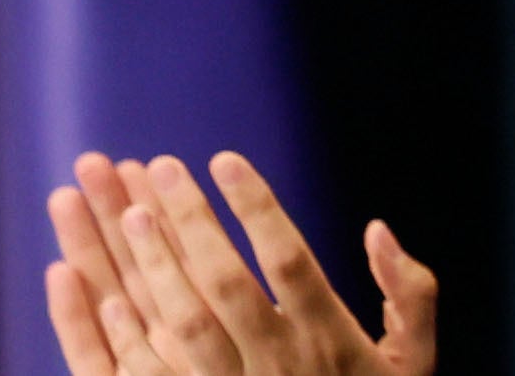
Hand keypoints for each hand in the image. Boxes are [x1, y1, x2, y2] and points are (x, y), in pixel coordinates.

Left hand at [44, 150, 436, 375]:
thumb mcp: (413, 364)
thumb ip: (410, 295)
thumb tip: (379, 230)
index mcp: (329, 338)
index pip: (289, 259)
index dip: (257, 207)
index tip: (224, 158)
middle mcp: (279, 365)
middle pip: (226, 283)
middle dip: (190, 222)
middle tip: (160, 167)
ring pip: (184, 325)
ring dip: (152, 267)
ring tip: (127, 213)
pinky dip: (124, 338)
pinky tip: (101, 296)